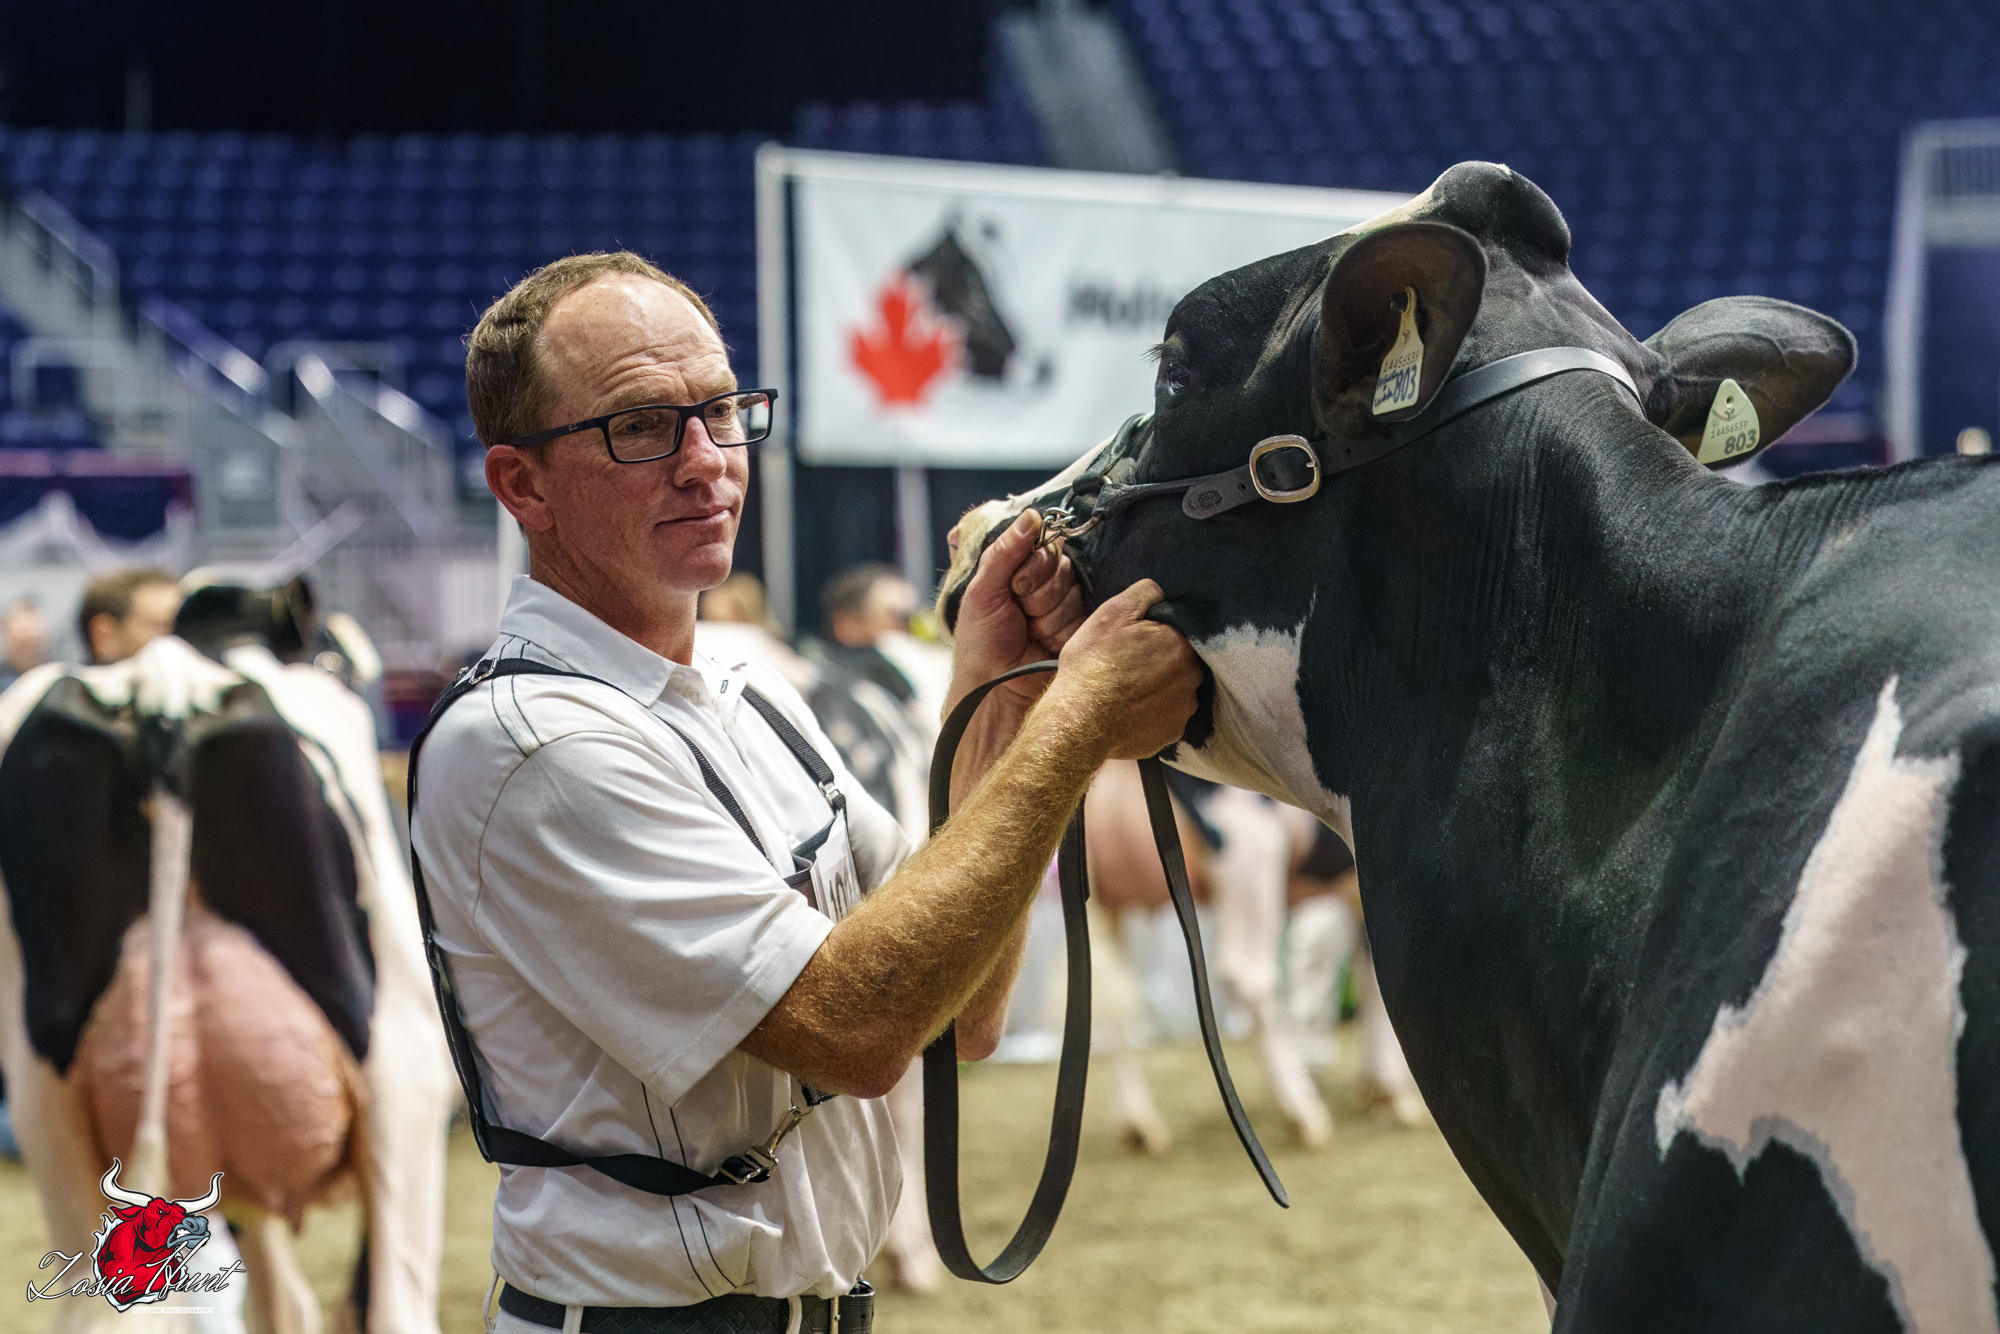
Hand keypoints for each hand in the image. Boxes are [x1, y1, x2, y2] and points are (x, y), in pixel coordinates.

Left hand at [946, 509, 1084, 716]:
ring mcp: (1062, 608)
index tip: (1015, 587)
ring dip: (1048, 616)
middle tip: (1020, 614)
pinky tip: (1046, 644)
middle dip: (1039, 593)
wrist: (995, 689)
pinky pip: (1082, 616)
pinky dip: (1060, 631)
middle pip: (1062, 567)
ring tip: (1030, 634)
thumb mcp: (983, 591)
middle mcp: (1042, 585)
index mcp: (1017, 571)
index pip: (1045, 545)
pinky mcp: (1078, 630)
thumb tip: (1031, 515)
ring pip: (1072, 593)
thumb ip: (1005, 551)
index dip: (1034, 565)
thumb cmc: (981, 642)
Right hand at [1047, 579, 1201, 759]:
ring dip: (1158, 689)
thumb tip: (1159, 592)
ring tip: (1126, 692)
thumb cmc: (1093, 666)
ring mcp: (1183, 710)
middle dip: (1160, 663)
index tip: (1133, 644)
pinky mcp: (1171, 734)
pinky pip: (1167, 718)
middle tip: (1128, 668)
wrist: (1079, 722)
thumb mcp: (1110, 614)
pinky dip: (1152, 714)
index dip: (1155, 637)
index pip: (1178, 634)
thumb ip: (1144, 593)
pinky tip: (1130, 712)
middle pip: (1181, 663)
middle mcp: (1191, 678)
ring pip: (1176, 691)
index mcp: (1180, 646)